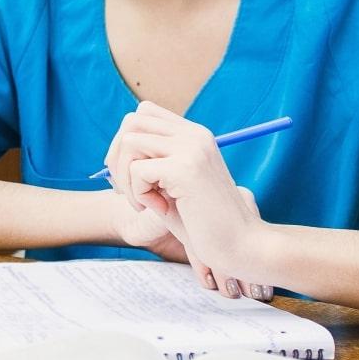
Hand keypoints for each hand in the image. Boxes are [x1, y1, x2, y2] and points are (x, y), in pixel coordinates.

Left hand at [105, 102, 274, 300]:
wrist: (243, 246)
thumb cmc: (205, 223)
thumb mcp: (176, 185)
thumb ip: (154, 162)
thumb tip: (115, 149)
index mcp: (195, 135)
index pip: (144, 113)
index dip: (126, 143)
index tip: (132, 174)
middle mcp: (195, 135)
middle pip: (131, 122)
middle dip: (117, 157)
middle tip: (130, 190)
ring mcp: (192, 149)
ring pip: (129, 142)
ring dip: (126, 177)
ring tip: (145, 203)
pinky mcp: (186, 169)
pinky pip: (137, 170)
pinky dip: (139, 194)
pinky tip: (161, 209)